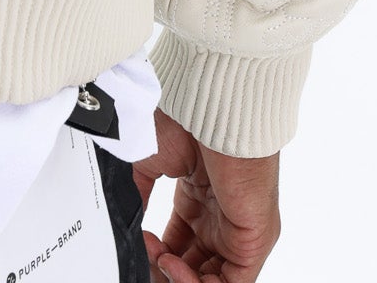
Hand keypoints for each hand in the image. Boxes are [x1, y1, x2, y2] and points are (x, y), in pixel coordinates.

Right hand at [133, 107, 279, 281]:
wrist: (207, 111)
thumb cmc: (182, 124)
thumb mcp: (147, 165)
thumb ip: (136, 197)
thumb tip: (124, 226)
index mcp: (199, 201)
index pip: (181, 248)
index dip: (157, 254)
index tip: (137, 241)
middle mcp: (221, 221)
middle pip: (196, 268)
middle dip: (166, 269)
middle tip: (147, 256)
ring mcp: (239, 233)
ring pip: (215, 280)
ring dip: (180, 278)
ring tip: (160, 260)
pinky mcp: (252, 243)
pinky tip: (171, 265)